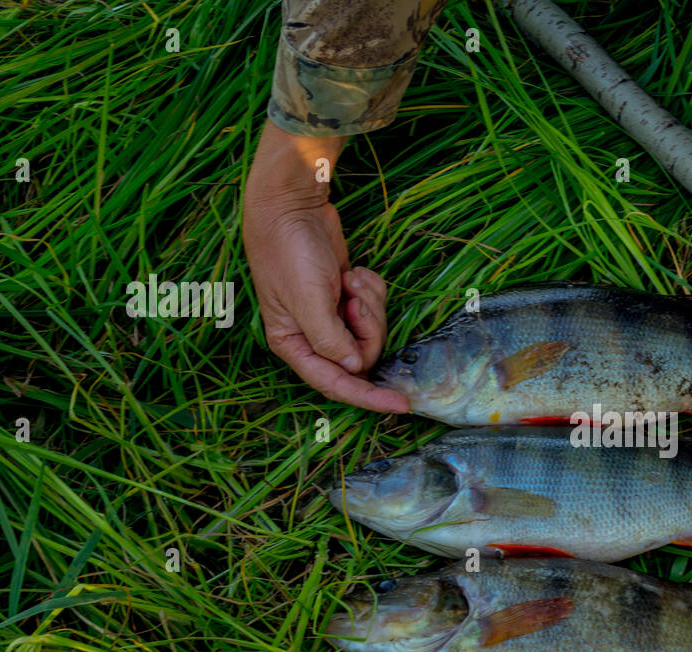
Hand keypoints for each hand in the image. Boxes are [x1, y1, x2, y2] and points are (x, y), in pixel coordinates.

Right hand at [243, 120, 409, 412]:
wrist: (294, 204)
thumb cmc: (290, 252)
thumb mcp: (308, 301)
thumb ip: (331, 341)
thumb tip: (356, 368)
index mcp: (294, 344)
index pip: (336, 384)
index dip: (369, 398)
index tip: (402, 406)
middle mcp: (313, 336)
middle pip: (362, 357)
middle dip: (369, 328)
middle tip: (355, 299)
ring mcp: (332, 315)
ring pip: (372, 331)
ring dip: (370, 304)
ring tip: (350, 279)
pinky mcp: (347, 296)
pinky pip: (376, 306)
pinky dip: (371, 289)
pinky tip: (354, 271)